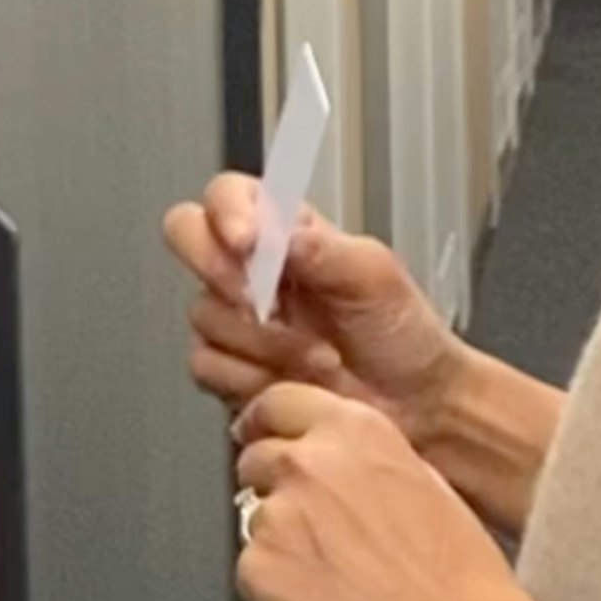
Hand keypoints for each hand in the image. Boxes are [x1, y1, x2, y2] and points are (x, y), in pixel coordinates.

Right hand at [164, 172, 469, 442]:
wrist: (413, 406)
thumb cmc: (403, 335)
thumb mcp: (376, 276)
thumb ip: (323, 248)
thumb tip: (279, 235)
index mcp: (284, 232)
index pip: (227, 195)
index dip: (225, 212)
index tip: (247, 242)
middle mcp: (251, 269)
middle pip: (187, 236)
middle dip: (221, 271)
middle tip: (264, 301)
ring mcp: (236, 319)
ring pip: (202, 313)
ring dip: (262, 341)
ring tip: (317, 356)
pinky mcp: (230, 368)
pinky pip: (206, 363)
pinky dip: (250, 377)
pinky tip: (291, 380)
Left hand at [233, 383, 559, 600]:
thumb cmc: (462, 579)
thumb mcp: (424, 482)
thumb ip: (366, 459)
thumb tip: (334, 460)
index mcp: (354, 431)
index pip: (277, 402)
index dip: (271, 427)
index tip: (268, 440)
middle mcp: (307, 462)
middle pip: (255, 459)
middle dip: (275, 487)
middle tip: (317, 531)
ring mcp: (277, 516)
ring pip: (253, 519)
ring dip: (278, 543)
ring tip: (334, 579)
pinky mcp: (257, 571)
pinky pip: (250, 572)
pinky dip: (274, 590)